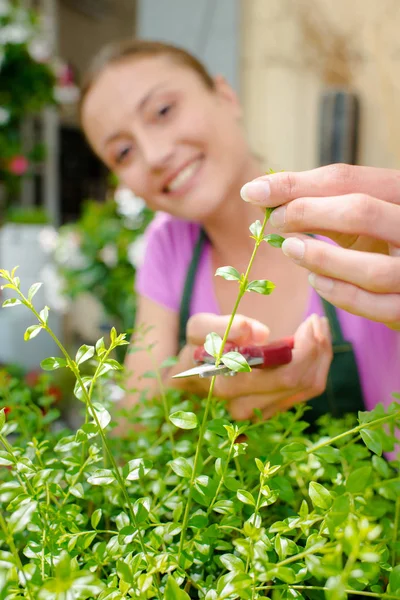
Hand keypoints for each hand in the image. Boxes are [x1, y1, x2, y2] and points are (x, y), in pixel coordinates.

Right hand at [170, 313, 332, 420]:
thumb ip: (217, 327)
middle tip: (317, 320)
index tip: (310, 319)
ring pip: (311, 386)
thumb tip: (255, 333)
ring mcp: (262, 412)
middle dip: (318, 347)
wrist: (195, 376)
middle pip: (302, 381)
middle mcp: (247, 407)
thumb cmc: (199, 348)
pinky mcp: (275, 409)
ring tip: (319, 327)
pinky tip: (316, 344)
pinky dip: (319, 364)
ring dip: (322, 354)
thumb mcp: (199, 329)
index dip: (306, 348)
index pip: (284, 375)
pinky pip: (309, 389)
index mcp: (228, 385)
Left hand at [240, 163, 399, 328]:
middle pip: (361, 212)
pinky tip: (315, 280)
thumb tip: (263, 194)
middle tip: (273, 220)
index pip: (347, 179)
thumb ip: (320, 207)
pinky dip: (339, 294)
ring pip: (371, 269)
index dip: (295, 184)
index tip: (255, 190)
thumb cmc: (381, 242)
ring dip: (321, 260)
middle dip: (307, 214)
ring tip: (289, 250)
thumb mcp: (357, 218)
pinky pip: (375, 306)